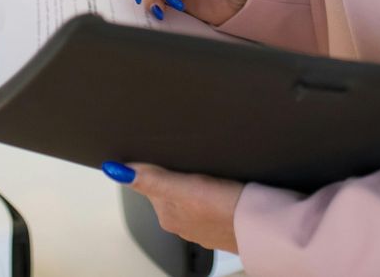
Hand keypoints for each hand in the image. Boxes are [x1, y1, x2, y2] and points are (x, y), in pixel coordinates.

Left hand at [106, 163, 240, 252]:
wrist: (263, 227)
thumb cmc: (225, 209)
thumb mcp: (183, 187)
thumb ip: (151, 180)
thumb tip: (117, 171)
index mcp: (167, 214)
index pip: (150, 184)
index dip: (154, 166)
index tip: (159, 152)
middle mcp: (181, 224)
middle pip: (169, 191)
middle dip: (173, 175)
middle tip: (185, 157)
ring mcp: (202, 226)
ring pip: (189, 199)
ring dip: (192, 185)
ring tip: (204, 171)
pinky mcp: (222, 224)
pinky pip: (208, 206)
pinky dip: (209, 196)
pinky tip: (220, 188)